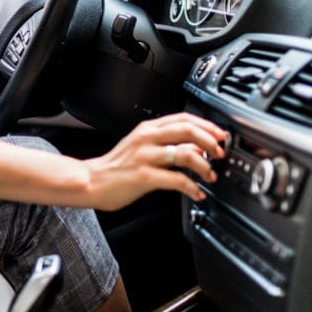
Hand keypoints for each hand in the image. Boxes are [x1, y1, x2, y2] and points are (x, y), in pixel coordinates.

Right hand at [81, 113, 226, 210]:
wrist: (91, 181)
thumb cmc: (116, 167)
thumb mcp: (139, 144)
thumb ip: (162, 141)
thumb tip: (195, 145)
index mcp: (147, 128)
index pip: (184, 118)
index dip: (207, 125)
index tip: (221, 135)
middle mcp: (147, 139)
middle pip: (188, 131)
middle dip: (211, 142)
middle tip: (220, 154)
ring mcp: (145, 157)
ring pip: (186, 155)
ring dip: (205, 166)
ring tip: (210, 176)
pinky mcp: (144, 176)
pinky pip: (177, 180)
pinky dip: (192, 188)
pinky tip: (196, 193)